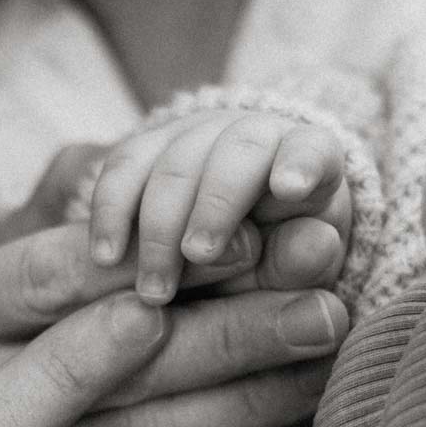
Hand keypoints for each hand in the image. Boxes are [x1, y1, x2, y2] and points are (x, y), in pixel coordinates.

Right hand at [0, 217, 346, 426]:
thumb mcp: (11, 262)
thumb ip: (74, 206)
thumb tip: (151, 154)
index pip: (52, 275)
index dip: (159, 257)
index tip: (255, 240)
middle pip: (107, 367)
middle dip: (232, 334)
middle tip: (325, 309)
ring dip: (244, 413)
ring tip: (319, 375)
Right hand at [81, 102, 351, 304]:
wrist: (223, 260)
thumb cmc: (276, 272)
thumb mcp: (294, 274)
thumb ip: (302, 261)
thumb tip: (318, 244)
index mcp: (308, 162)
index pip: (312, 150)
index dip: (301, 162)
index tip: (290, 188)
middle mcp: (252, 137)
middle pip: (236, 151)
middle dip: (215, 203)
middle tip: (198, 256)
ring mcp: (194, 137)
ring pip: (174, 162)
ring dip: (160, 225)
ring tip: (155, 289)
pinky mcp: (144, 154)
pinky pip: (123, 168)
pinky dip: (112, 211)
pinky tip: (106, 256)